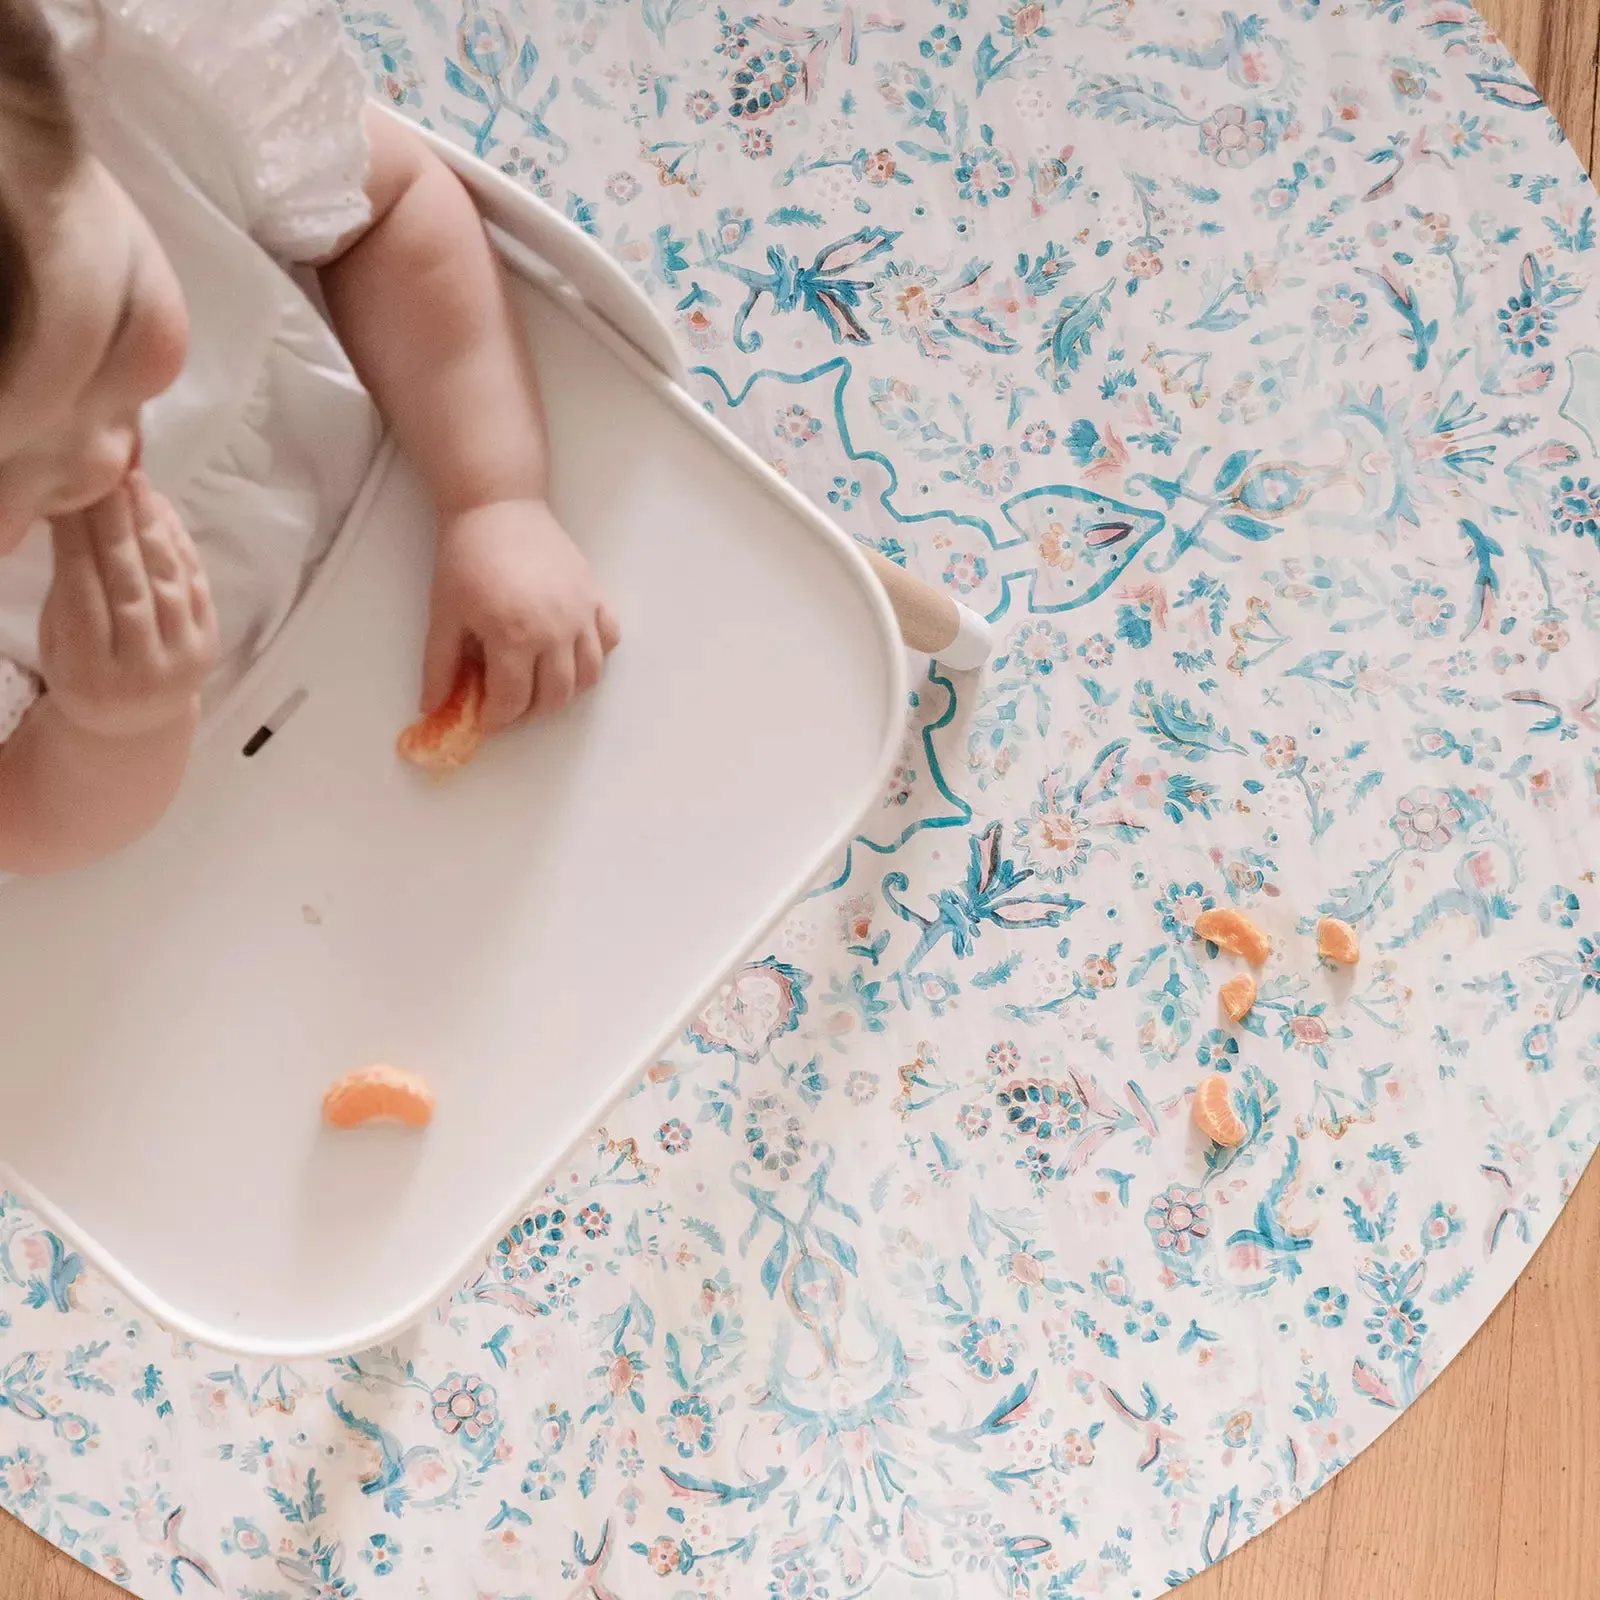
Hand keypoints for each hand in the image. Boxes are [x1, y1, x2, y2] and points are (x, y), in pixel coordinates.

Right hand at [39, 473, 218, 739]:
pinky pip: (196, 586)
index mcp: (89, 674)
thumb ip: (68, 590)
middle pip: (129, 586)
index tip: (70, 496)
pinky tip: (163, 512)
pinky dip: (180, 546)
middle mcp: (141, 670)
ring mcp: (182, 659)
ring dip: (152, 528)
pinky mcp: (209, 645)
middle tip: (109, 478)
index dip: (77, 542)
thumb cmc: (82, 673)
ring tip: (137, 485)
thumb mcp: (59, 641)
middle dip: (118, 527)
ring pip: (167, 583)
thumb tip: (71, 515)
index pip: (82, 595)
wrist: (136, 723)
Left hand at [424, 498, 618, 732]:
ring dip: (565, 693)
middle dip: (530, 713)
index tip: (487, 722)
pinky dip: (594, 656)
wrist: (498, 506)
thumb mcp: (444, 614)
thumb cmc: (466, 557)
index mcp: (514, 636)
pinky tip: (571, 654)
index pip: (513, 700)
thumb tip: (432, 706)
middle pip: (555, 697)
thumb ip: (440, 664)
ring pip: (589, 677)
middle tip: (511, 707)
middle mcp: (556, 631)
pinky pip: (609, 639)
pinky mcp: (595, 596)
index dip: (497, 720)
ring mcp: (581, 614)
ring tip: (541, 686)